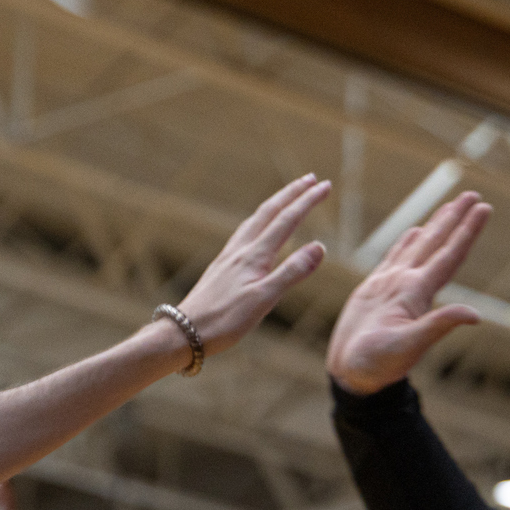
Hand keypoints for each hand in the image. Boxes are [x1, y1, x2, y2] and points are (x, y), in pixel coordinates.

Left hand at [173, 174, 330, 355]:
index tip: (326, 185)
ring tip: (287, 196)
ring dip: (274, 205)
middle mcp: (240, 250)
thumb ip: (292, 272)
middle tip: (311, 178)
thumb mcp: (264, 299)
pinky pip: (244, 234)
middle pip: (269, 212)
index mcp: (254, 256)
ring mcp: (228, 257)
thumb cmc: (224, 320)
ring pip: (255, 220)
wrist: (184, 331)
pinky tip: (255, 230)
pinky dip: (258, 222)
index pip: (287, 220)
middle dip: (292, 193)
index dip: (307, 201)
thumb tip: (320, 246)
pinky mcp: (221, 267)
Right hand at [326, 190, 490, 394]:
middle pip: (437, 245)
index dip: (467, 232)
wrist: (352, 375)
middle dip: (454, 219)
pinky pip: (394, 258)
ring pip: (418, 248)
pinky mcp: (373, 290)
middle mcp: (410, 285)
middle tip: (472, 195)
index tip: (483, 208)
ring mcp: (392, 287)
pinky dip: (405, 243)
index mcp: (418, 293)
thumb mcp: (409, 346)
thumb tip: (476, 315)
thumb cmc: (377, 365)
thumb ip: (439, 325)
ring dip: (435, 226)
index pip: (449, 255)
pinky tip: (414, 233)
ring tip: (449, 207)